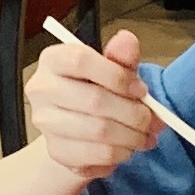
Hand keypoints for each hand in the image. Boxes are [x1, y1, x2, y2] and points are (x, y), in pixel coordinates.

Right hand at [20, 29, 159, 188]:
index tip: (141, 90)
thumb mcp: (110, 70)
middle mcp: (42, 89)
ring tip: (144, 135)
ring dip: (132, 136)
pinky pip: (97, 155)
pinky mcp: (56, 151)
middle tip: (152, 119)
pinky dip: (121, 153)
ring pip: (99, 131)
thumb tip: (128, 40)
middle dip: (134, 113)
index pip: (81, 61)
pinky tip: (127, 148)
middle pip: (94, 100)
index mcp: (53, 59)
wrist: (74, 131)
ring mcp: (45, 123)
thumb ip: (120, 57)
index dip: (118, 76)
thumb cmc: (94, 92)